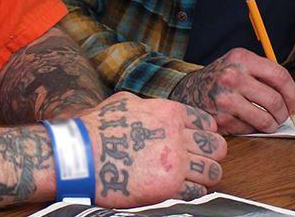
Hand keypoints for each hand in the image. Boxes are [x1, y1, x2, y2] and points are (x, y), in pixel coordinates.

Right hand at [82, 92, 225, 206]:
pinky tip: (182, 191)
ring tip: (192, 179)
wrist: (78, 156)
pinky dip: (194, 193)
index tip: (197, 144)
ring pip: (213, 171)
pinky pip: (198, 192)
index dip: (204, 134)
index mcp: (169, 112)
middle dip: (211, 155)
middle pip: (216, 147)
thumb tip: (150, 108)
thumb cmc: (95, 129)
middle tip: (200, 162)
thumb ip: (147, 106)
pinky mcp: (169, 186)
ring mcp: (175, 161)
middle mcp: (177, 135)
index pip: (207, 123)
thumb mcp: (124, 102)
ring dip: (205, 176)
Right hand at [169, 48, 294, 134]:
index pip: (279, 76)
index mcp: (241, 59)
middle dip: (286, 112)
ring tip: (272, 122)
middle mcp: (232, 76)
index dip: (293, 93)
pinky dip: (255, 129)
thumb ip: (272, 79)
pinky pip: (249, 128)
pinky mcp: (220, 119)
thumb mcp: (244, 68)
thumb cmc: (221, 78)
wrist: (188, 90)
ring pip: (265, 118)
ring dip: (274, 124)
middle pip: (275, 99)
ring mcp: (225, 98)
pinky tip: (251, 123)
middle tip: (285, 116)